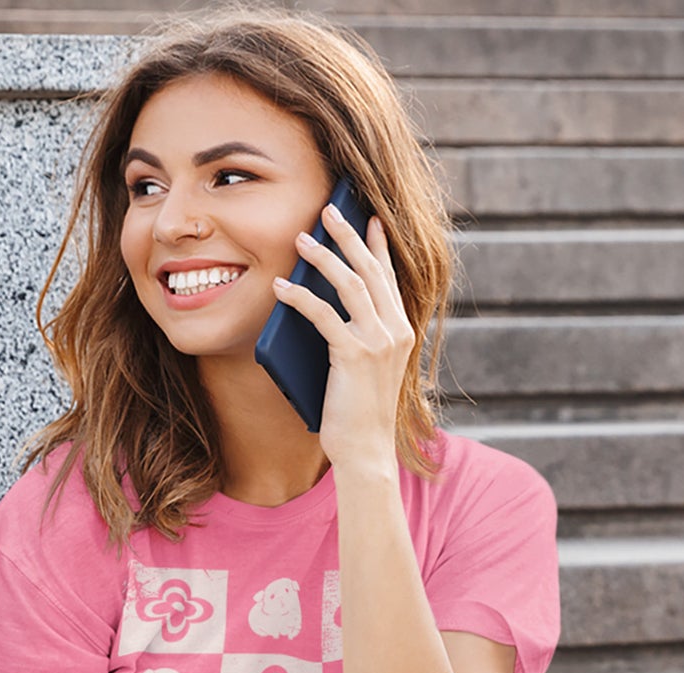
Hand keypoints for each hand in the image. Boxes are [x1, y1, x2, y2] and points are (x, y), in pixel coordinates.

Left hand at [272, 204, 416, 471]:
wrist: (366, 451)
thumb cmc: (358, 415)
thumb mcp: (363, 369)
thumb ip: (355, 337)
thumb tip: (323, 307)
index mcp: (402, 332)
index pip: (389, 278)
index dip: (377, 246)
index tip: (368, 218)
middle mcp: (396, 331)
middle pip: (370, 270)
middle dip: (348, 236)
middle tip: (328, 210)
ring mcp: (379, 342)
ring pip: (350, 284)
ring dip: (323, 257)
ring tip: (301, 240)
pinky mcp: (355, 355)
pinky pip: (323, 315)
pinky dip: (300, 298)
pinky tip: (281, 288)